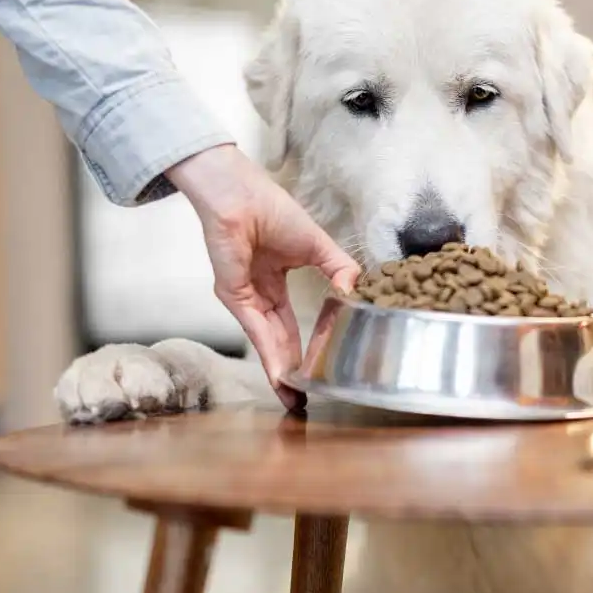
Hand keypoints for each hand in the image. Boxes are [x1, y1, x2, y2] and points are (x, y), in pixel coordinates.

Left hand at [166, 144, 358, 409]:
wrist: (239, 193)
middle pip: (278, 341)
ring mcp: (245, 298)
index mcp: (274, 282)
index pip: (290, 324)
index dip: (306, 347)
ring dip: (282, 371)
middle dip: (292, 370)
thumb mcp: (317, 245)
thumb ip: (340, 269)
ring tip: (295, 398)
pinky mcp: (234, 296)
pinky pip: (258, 331)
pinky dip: (271, 354)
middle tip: (304, 399)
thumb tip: (357, 294)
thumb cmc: (271, 209)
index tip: (320, 369)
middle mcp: (258, 295)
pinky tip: (283, 376)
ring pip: (268, 343)